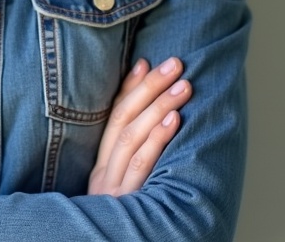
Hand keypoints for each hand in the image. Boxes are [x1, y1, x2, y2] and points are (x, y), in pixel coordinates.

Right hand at [86, 57, 190, 196]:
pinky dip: (157, 138)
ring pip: (131, 137)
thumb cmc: (133, 222)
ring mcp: (113, 187)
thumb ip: (139, 158)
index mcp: (101, 168)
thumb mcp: (129, 188)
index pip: (113, 118)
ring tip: (183, 86)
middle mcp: (103, 174)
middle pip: (122, 119)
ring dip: (158, 106)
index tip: (146, 62)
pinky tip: (175, 119)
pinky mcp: (126, 202)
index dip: (128, 88)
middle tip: (175, 64)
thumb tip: (155, 113)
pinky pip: (141, 164)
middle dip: (149, 88)